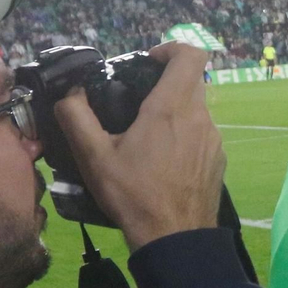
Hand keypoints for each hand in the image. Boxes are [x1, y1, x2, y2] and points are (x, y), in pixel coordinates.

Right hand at [55, 42, 226, 250]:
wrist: (175, 238)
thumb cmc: (133, 195)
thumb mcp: (93, 157)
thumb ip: (76, 117)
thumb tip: (69, 93)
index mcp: (172, 108)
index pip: (191, 54)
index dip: (170, 49)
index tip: (147, 62)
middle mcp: (200, 117)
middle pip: (190, 81)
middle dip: (164, 82)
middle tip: (136, 99)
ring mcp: (214, 139)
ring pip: (196, 109)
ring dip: (173, 111)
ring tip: (144, 135)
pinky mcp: (218, 159)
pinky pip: (201, 133)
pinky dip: (183, 135)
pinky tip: (162, 159)